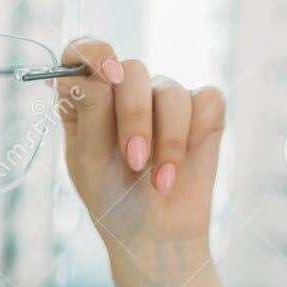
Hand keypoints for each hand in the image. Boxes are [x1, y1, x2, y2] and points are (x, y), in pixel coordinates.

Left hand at [56, 37, 225, 286]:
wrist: (155, 235)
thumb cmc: (113, 197)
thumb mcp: (89, 160)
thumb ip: (90, 112)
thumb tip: (96, 72)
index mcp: (87, 99)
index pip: (82, 52)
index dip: (93, 51)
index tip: (107, 72)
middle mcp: (123, 92)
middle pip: (131, 70)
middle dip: (134, 117)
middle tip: (134, 159)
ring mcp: (163, 98)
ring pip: (170, 91)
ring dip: (167, 140)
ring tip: (159, 183)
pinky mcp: (202, 110)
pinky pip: (205, 100)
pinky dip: (193, 137)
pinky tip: (179, 170)